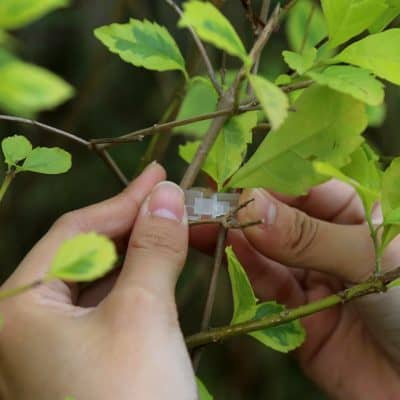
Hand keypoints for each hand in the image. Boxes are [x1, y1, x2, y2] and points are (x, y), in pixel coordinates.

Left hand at [0, 163, 196, 399]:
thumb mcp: (145, 315)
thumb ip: (154, 248)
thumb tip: (167, 193)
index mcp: (20, 307)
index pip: (78, 231)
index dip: (124, 200)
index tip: (161, 176)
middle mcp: (27, 323)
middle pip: (87, 252)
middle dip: (133, 223)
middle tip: (172, 199)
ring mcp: (53, 345)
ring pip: (100, 279)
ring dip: (140, 252)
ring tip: (173, 225)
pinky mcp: (81, 361)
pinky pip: (109, 306)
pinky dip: (139, 283)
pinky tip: (162, 269)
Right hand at [191, 180, 399, 399]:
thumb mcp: (369, 258)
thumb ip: (309, 236)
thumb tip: (250, 206)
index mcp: (355, 213)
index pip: (302, 187)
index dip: (267, 183)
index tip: (235, 185)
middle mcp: (327, 241)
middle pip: (276, 219)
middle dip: (242, 211)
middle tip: (205, 204)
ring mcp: (310, 276)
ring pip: (264, 252)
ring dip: (234, 238)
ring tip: (204, 224)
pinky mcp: (295, 312)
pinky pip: (265, 286)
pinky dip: (244, 269)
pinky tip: (225, 251)